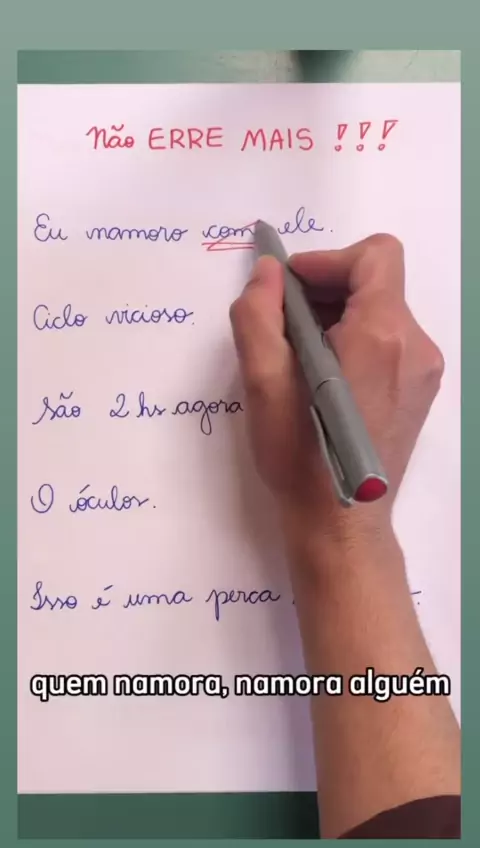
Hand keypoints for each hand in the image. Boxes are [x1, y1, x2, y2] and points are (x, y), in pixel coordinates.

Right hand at [229, 235, 443, 532]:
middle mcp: (415, 346)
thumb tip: (268, 272)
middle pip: (378, 283)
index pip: (375, 255)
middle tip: (284, 323)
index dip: (328, 260)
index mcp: (381, 335)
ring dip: (339, 317)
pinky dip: (356, 341)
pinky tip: (324, 379)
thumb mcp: (262, 382)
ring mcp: (424, 371)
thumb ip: (259, 314)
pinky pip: (390, 343)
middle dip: (327, 289)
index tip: (291, 288)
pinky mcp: (420, 392)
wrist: (340, 522)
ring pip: (383, 312)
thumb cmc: (299, 456)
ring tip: (299, 356)